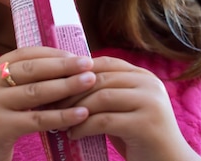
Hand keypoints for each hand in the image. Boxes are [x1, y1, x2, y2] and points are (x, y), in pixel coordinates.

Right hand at [0, 46, 96, 160]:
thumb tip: (56, 72)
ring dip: (66, 85)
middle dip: (62, 65)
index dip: (50, 53)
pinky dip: (61, 115)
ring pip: (35, 92)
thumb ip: (15, 86)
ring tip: (89, 81)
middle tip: (89, 62)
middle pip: (31, 69)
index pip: (22, 54)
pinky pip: (36, 120)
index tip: (74, 54)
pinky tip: (81, 114)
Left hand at [64, 56, 200, 160]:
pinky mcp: (144, 125)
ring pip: (101, 97)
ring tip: (59, 120)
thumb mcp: (125, 108)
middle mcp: (149, 84)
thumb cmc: (141, 138)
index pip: (105, 63)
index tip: (56, 82)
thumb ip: (107, 93)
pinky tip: (72, 134)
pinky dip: (84, 127)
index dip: (78, 71)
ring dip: (75, 109)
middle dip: (72, 91)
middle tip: (51, 103)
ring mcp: (150, 103)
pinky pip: (104, 121)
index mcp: (143, 76)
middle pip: (100, 78)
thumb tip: (68, 82)